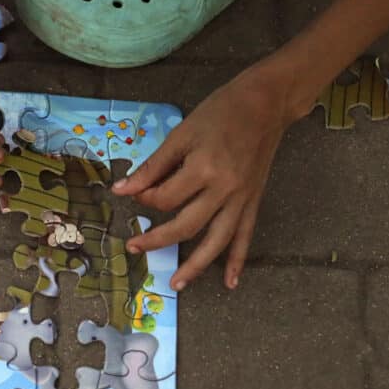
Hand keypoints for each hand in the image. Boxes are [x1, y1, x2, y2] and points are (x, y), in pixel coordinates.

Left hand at [113, 64, 303, 291]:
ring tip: (177, 285)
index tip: (134, 193)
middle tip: (134, 247)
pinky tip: (230, 282)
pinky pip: (245, 236)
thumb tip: (122, 189)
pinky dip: (238, 261)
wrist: (266, 103)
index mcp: (203, 169)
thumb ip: (153, 165)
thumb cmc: (220, 112)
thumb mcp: (182, 133)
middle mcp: (223, 190)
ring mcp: (241, 199)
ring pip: (216, 241)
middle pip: (186, 226)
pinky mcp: (253, 201)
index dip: (146, 199)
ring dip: (196, 267)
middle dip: (157, 239)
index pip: (166, 198)